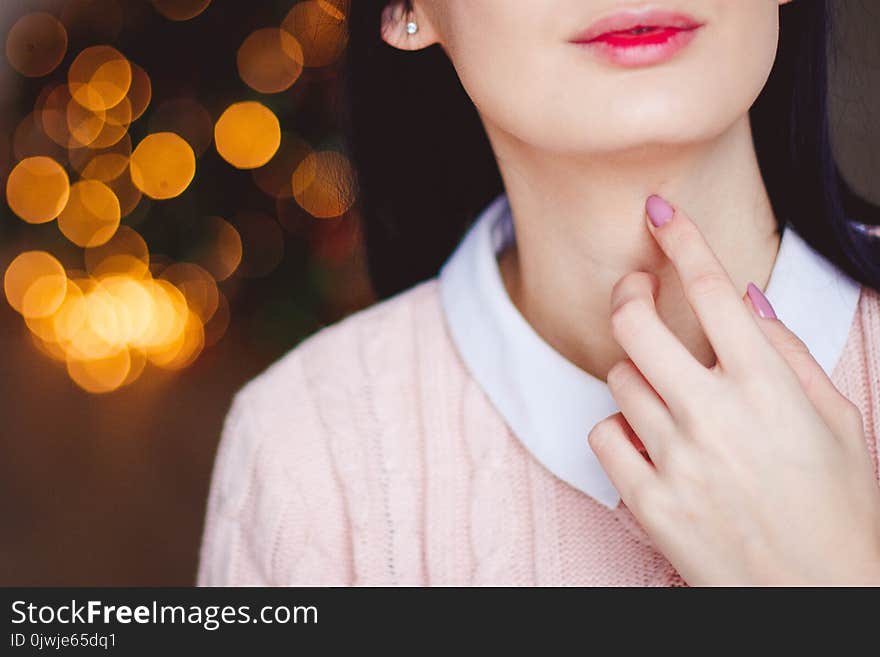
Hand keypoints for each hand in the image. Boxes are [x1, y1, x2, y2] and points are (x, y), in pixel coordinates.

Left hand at [587, 194, 879, 585]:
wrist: (820, 598)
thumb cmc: (839, 510)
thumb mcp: (839, 421)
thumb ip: (790, 352)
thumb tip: (746, 297)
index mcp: (767, 387)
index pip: (711, 289)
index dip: (680, 240)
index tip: (657, 212)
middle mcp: (713, 415)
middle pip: (636, 323)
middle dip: (629, 292)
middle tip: (635, 288)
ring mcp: (675, 459)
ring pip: (618, 379)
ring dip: (637, 374)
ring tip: (668, 395)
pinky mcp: (647, 500)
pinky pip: (604, 436)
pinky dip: (621, 430)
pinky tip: (651, 442)